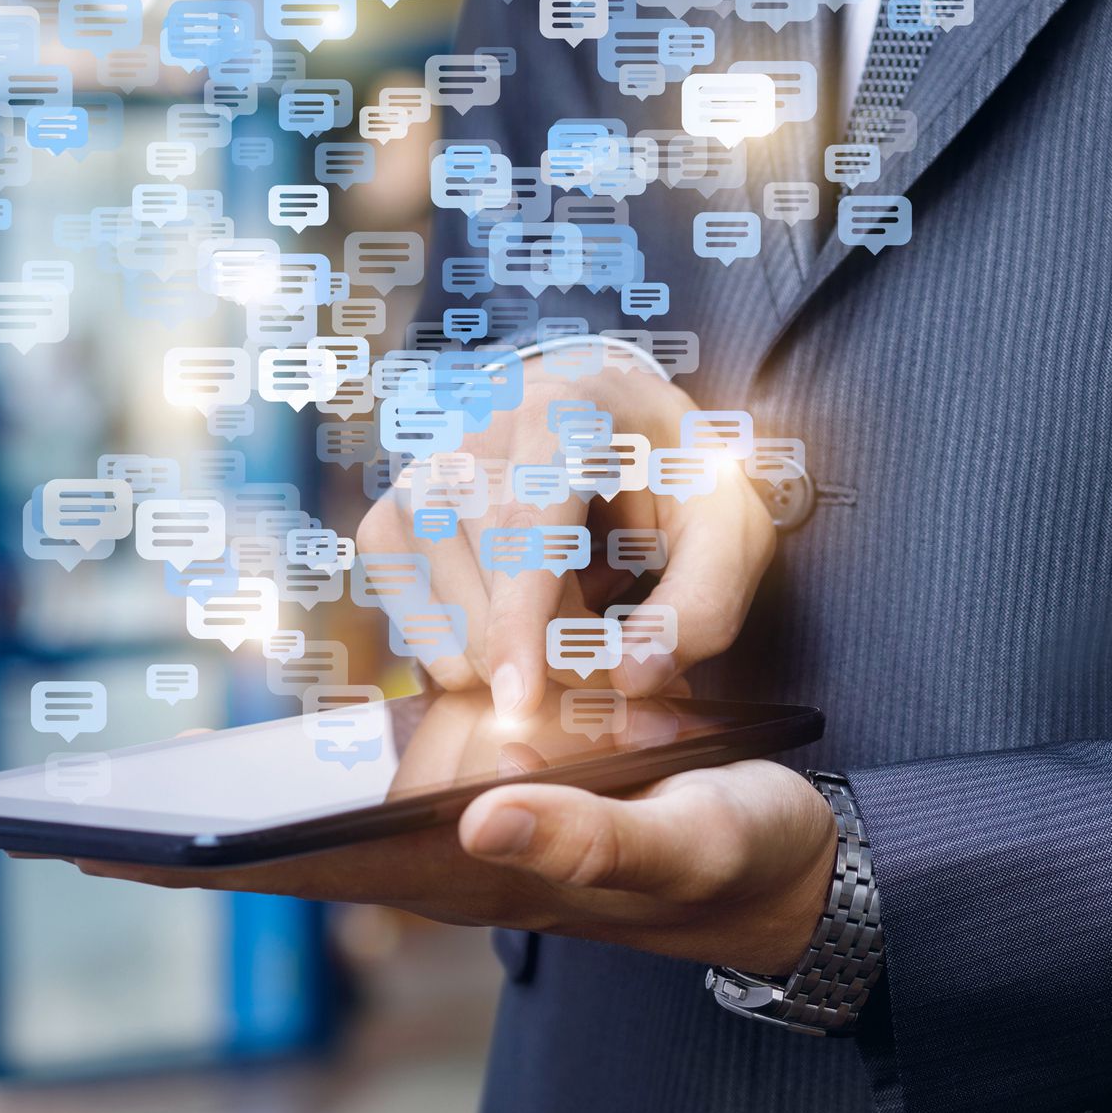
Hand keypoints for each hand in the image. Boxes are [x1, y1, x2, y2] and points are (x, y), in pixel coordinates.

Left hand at [66, 758, 836, 975]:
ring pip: (310, 834)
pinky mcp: (475, 806)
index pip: (320, 868)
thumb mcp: (691, 841)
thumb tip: (478, 816)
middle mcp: (445, 864)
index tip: (109, 844)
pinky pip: (356, 804)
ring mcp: (454, 839)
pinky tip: (230, 779)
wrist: (790, 866)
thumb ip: (593, 841)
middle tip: (54, 825)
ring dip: (213, 825)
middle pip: (287, 859)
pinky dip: (284, 793)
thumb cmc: (746, 855)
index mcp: (477, 872)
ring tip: (105, 804)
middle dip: (177, 848)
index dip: (216, 857)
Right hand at [356, 357, 777, 716]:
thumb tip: (629, 679)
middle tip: (615, 633)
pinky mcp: (384, 527)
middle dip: (557, 653)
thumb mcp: (726, 525)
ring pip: (452, 629)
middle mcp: (467, 439)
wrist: (594, 411)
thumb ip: (701, 603)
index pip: (525, 531)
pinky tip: (516, 606)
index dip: (520, 623)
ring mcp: (413, 484)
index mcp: (560, 414)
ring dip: (522, 653)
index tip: (517, 701)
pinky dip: (474, 653)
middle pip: (491, 596)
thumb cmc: (668, 471)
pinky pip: (422, 640)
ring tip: (572, 600)